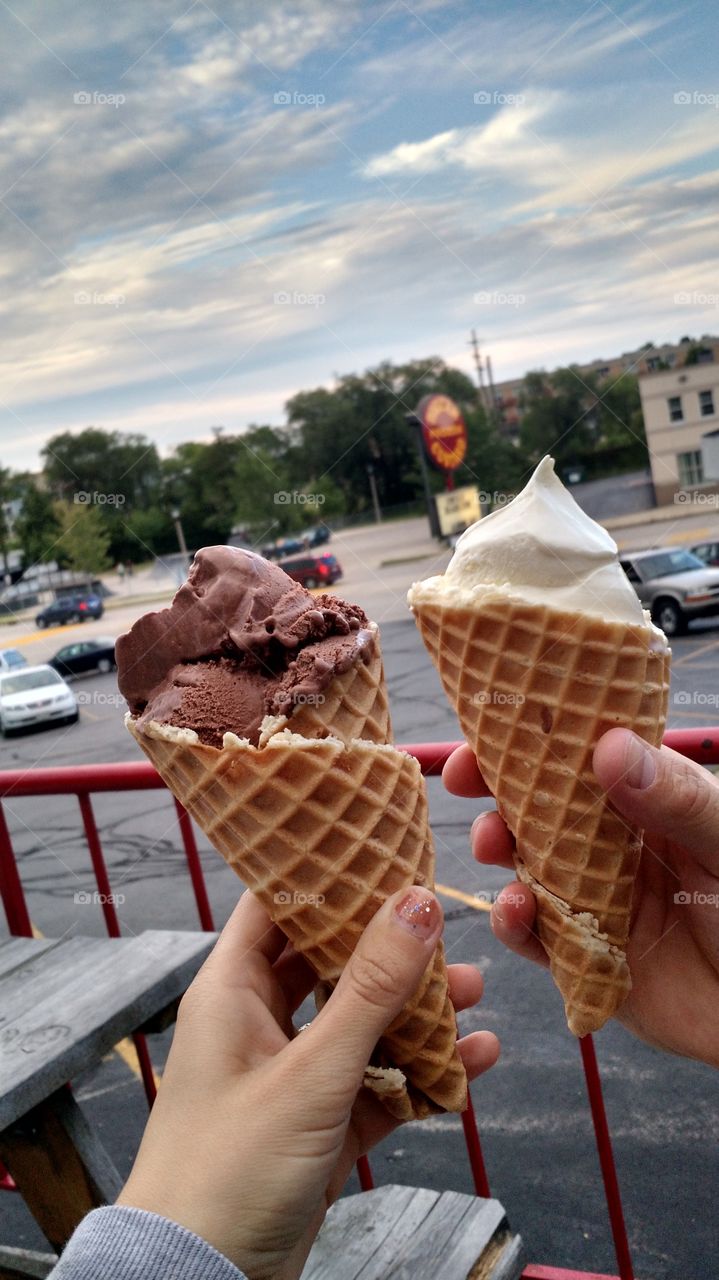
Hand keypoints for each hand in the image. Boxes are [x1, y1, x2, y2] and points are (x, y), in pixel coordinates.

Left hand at [118, 887, 498, 1279]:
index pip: (277, 903)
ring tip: (476, 996)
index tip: (385, 845)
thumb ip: (370, 989)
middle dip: (392, 947)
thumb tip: (417, 901)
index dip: (327, 871)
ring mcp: (289, 1076)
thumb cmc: (231, 1167)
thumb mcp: (311, 1073)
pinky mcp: (317, 1126)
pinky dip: (418, 1074)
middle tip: (450, 930)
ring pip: (360, 1022)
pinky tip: (470, 1064)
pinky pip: (375, 1083)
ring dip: (416, 1012)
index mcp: (232, 990)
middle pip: (331, 961)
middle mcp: (258, 1023)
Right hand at [444, 728, 718, 1067]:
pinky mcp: (583, 958)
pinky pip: (535, 938)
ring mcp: (595, 901)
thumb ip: (679, 800)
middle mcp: (614, 846)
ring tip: (493, 846)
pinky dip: (514, 924)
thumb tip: (609, 747)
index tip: (493, 727)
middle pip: (541, 808)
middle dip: (498, 791)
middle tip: (465, 781)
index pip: (582, 757)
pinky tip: (516, 912)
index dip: (534, 739)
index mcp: (649, 803)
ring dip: (499, 850)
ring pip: (527, 866)